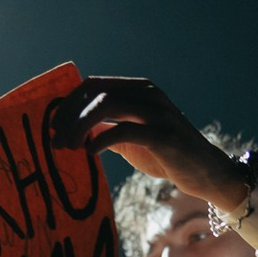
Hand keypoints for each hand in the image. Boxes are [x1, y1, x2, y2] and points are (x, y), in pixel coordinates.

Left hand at [53, 76, 248, 211]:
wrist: (204, 172)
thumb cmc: (164, 154)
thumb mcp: (130, 137)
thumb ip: (105, 126)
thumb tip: (68, 128)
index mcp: (139, 89)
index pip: (93, 84)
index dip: (68, 104)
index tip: (52, 127)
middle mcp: (148, 94)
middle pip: (96, 92)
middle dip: (69, 116)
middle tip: (55, 141)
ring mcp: (158, 112)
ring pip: (107, 104)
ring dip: (80, 126)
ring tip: (68, 147)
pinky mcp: (164, 135)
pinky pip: (124, 129)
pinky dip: (101, 140)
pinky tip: (90, 154)